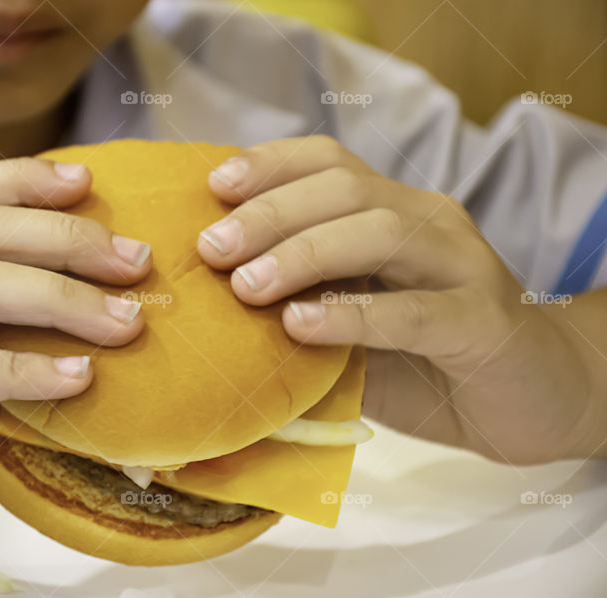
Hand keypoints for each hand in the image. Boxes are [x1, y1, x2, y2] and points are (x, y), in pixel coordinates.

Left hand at [197, 136, 602, 464]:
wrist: (530, 400)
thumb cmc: (427, 361)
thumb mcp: (353, 327)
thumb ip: (302, 307)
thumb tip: (213, 311)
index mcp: (393, 211)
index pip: (328, 162)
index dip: (270, 165)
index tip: (212, 186)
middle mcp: (428, 223)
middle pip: (344, 190)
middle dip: (269, 213)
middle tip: (212, 248)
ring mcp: (461, 267)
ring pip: (378, 232)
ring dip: (302, 254)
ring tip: (245, 286)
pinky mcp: (482, 323)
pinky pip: (411, 311)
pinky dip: (351, 315)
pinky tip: (300, 325)